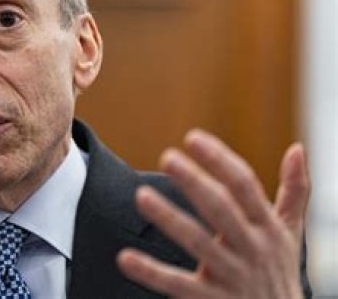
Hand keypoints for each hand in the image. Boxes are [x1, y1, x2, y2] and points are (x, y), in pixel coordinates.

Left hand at [117, 129, 308, 298]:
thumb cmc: (280, 272)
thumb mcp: (292, 233)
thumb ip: (295, 191)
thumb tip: (297, 148)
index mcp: (268, 227)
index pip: (244, 186)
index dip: (219, 160)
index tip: (192, 138)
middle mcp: (251, 248)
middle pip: (221, 209)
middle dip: (195, 183)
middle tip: (167, 157)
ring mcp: (231, 276)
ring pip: (198, 242)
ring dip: (169, 218)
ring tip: (141, 196)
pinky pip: (177, 284)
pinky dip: (151, 272)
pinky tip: (125, 257)